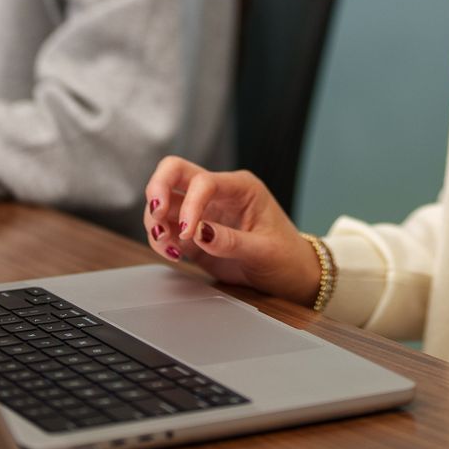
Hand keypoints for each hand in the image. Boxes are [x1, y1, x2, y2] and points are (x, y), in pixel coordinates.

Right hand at [143, 157, 320, 304]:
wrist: (292, 276)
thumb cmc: (286, 257)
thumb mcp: (265, 251)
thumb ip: (231, 242)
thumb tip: (199, 233)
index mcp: (241, 187)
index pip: (204, 182)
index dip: (190, 204)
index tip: (187, 233)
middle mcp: (219, 193)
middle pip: (175, 172)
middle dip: (157, 188)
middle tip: (155, 213)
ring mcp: (204, 212)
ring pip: (165, 200)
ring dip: (156, 220)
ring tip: (167, 245)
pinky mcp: (194, 234)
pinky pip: (167, 228)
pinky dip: (160, 238)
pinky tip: (172, 254)